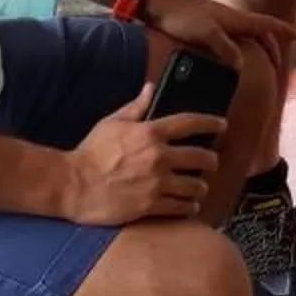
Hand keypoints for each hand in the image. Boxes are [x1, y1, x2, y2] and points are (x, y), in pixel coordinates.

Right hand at [62, 83, 222, 225]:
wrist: (73, 185)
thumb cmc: (90, 152)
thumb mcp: (111, 122)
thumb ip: (136, 106)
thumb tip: (151, 88)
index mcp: (150, 133)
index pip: (191, 123)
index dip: (211, 123)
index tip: (222, 125)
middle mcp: (159, 157)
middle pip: (200, 157)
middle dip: (211, 160)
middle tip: (212, 162)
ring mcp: (157, 183)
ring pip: (195, 185)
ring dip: (201, 186)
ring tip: (200, 187)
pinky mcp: (151, 205)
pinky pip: (181, 207)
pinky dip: (189, 206)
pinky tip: (190, 205)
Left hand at [140, 0, 295, 67]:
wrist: (158, 4)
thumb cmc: (182, 16)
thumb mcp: (206, 33)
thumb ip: (225, 48)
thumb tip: (241, 65)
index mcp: (235, 19)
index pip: (266, 24)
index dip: (283, 30)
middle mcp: (231, 19)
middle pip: (260, 31)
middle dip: (272, 44)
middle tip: (278, 60)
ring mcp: (219, 22)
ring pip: (246, 34)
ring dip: (257, 45)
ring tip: (261, 60)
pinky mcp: (207, 27)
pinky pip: (233, 37)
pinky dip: (240, 46)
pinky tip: (232, 56)